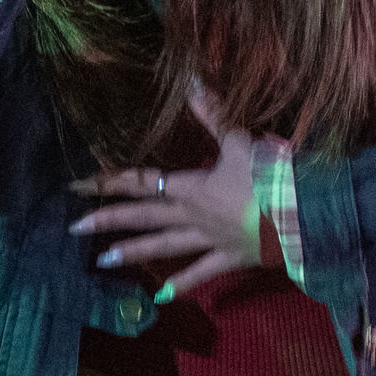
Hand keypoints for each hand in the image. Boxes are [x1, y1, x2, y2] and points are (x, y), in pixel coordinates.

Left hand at [72, 81, 276, 300]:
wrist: (302, 217)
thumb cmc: (272, 177)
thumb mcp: (241, 141)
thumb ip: (213, 112)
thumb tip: (190, 77)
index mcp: (191, 187)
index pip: (143, 181)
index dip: (110, 181)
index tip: (78, 185)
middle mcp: (192, 216)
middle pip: (143, 215)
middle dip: (109, 219)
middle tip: (74, 227)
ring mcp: (209, 240)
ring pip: (163, 246)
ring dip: (133, 252)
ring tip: (101, 261)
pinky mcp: (229, 258)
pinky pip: (202, 273)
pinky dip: (183, 285)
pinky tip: (162, 298)